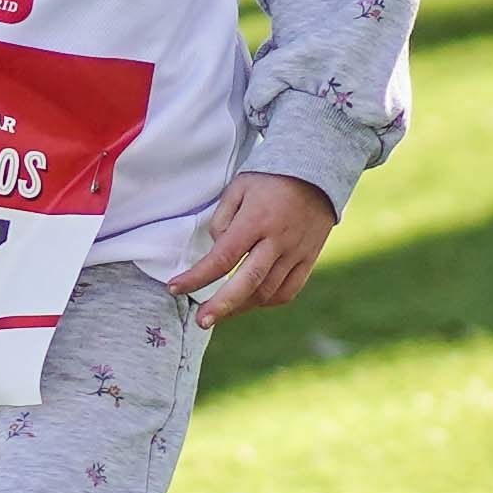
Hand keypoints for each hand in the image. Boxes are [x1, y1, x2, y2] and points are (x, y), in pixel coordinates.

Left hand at [163, 171, 339, 320]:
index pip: (222, 257)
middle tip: (201, 322)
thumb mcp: (238, 188)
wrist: (317, 170)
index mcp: (256, 220)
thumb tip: (216, 252)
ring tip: (220, 311)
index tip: (175, 288)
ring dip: (241, 305)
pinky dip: (267, 301)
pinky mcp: (309, 258)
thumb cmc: (269, 178)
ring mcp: (297, 252)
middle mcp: (278, 239)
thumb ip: (221, 220)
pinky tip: (250, 301)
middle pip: (248, 282)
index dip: (197, 277)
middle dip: (221, 306)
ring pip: (268, 291)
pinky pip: (289, 290)